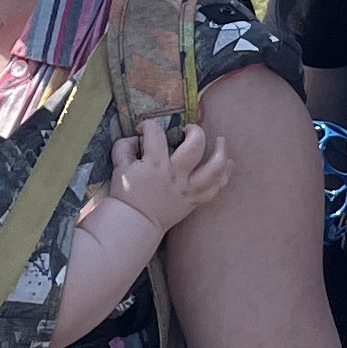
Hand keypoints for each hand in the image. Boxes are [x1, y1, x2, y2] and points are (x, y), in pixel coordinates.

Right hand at [105, 114, 231, 237]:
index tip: (145, 129)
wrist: (136, 222)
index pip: (156, 134)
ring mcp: (188, 188)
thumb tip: (136, 137)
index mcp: (155, 164)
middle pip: (195, 146)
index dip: (148, 126)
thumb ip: (124, 146)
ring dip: (221, 152)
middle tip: (188, 130)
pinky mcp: (194, 200)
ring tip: (221, 141)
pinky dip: (224, 176)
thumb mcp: (118, 166)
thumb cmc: (127, 193)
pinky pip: (215, 189)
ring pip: (214, 169)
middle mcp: (176, 174)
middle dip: (195, 131)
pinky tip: (228, 164)